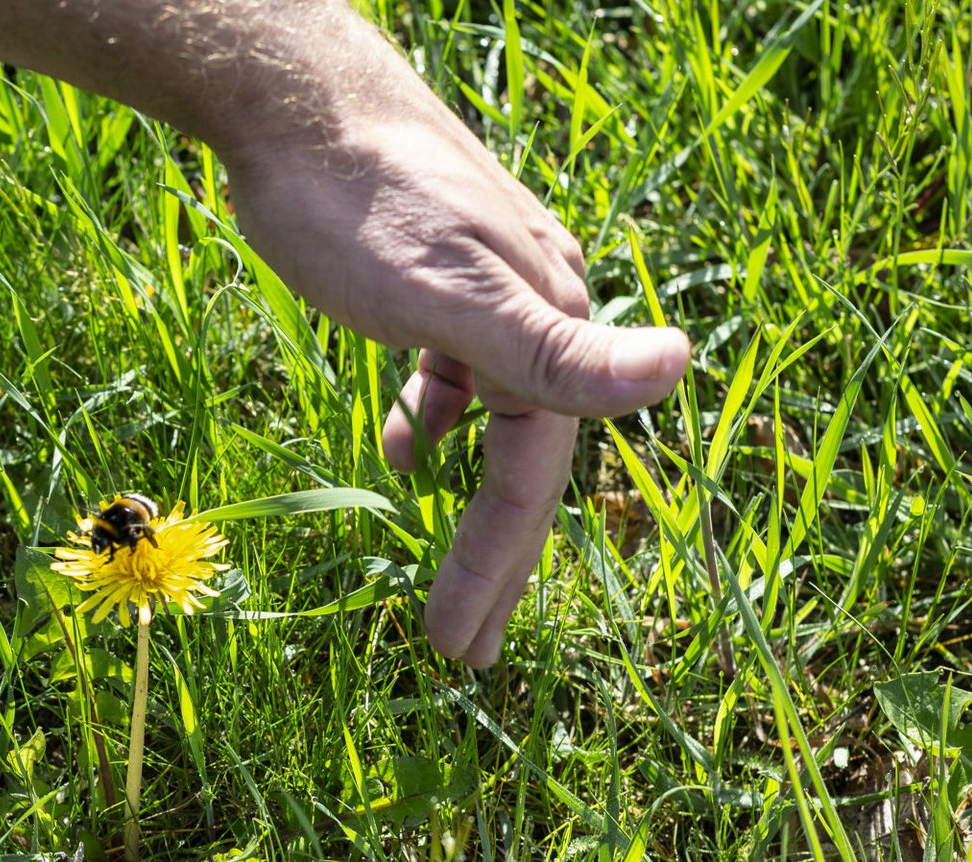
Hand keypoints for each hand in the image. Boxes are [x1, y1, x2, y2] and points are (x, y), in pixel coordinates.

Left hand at [220, 88, 689, 666]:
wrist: (294, 100)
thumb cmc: (352, 201)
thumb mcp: (446, 290)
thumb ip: (553, 346)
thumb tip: (676, 368)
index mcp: (547, 320)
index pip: (533, 474)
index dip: (496, 566)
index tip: (458, 649)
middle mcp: (536, 306)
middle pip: (524, 459)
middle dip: (494, 558)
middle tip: (467, 650)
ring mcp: (490, 291)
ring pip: (494, 421)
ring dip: (471, 500)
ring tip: (450, 578)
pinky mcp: (440, 275)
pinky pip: (457, 372)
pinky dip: (439, 420)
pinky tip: (411, 449)